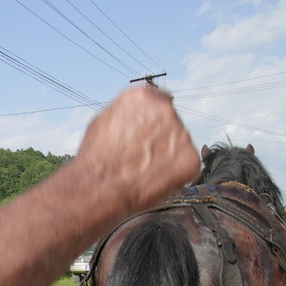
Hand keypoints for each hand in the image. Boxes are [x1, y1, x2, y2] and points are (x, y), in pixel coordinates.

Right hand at [74, 86, 199, 216]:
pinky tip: (153, 182)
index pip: (160, 101)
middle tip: (143, 159)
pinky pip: (186, 167)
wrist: (99, 188)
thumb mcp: (103, 123)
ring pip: (179, 146)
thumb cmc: (95, 160)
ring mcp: (181, 133)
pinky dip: (175, 176)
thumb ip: (126, 115)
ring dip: (168, 158)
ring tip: (143, 173)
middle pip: (172, 123)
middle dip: (162, 139)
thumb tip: (135, 116)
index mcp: (143, 97)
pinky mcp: (190, 158)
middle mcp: (165, 109)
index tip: (150, 134)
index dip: (154, 121)